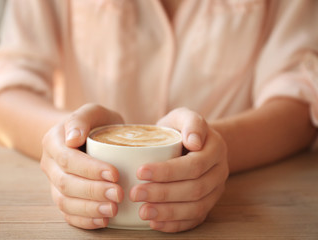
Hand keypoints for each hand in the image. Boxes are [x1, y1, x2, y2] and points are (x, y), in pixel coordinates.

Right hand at [40, 103, 124, 228]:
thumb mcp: (92, 112)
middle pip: (65, 183)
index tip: (114, 173)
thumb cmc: (95, 123)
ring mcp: (54, 182)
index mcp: (53, 142)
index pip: (68, 159)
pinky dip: (84, 220)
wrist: (88, 135)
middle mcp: (49, 164)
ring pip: (64, 202)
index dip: (90, 169)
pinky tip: (103, 220)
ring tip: (112, 210)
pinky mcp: (62, 197)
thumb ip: (82, 118)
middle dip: (93, 191)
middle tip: (118, 194)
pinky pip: (67, 213)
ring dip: (89, 209)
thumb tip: (73, 139)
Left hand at [130, 107, 228, 232]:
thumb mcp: (183, 117)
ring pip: (196, 208)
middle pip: (194, 189)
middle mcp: (219, 172)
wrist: (191, 143)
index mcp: (216, 149)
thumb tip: (194, 141)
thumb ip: (190, 122)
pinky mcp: (208, 205)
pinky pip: (195, 220)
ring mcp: (215, 191)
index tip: (140, 172)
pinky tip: (155, 223)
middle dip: (163, 193)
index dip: (167, 171)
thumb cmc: (181, 129)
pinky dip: (175, 225)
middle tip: (135, 194)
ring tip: (143, 212)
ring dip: (168, 213)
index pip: (194, 165)